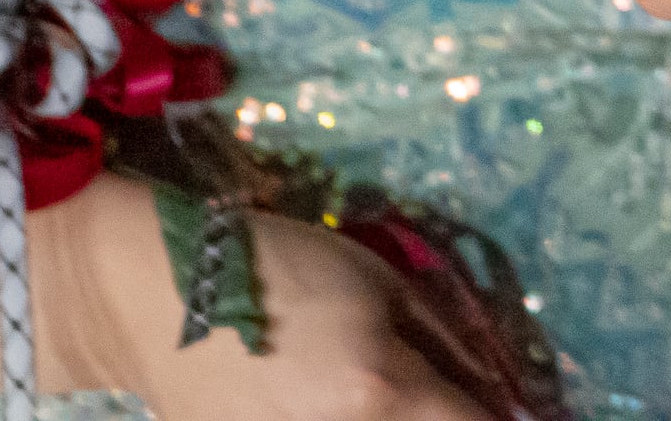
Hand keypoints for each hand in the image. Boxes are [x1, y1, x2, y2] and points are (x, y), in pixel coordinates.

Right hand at [41, 190, 489, 416]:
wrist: (148, 293)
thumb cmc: (276, 266)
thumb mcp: (380, 285)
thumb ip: (445, 346)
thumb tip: (499, 394)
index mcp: (381, 394)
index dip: (508, 418)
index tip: (522, 409)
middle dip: (452, 418)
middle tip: (453, 396)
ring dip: (400, 420)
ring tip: (379, 392)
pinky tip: (328, 399)